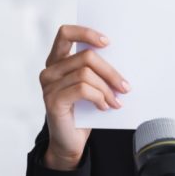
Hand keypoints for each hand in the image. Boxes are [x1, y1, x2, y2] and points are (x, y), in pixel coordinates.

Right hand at [39, 24, 129, 169]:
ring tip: (116, 102)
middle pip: (86, 56)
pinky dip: (98, 97)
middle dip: (110, 71)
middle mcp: (50, 70)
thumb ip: (97, 71)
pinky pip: (82, 89)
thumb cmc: (83, 112)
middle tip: (125, 87)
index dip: (86, 33)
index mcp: (57, 61)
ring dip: (107, 89)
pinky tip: (104, 107)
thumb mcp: (91, 87)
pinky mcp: (52, 100)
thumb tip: (124, 59)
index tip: (108, 43)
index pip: (65, 33)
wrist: (70, 142)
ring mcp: (49, 85)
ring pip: (86, 74)